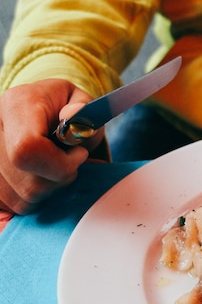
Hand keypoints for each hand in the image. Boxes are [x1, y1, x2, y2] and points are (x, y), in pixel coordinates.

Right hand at [0, 79, 103, 213]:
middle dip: (61, 177)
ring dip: (52, 187)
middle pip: (31, 182)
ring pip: (26, 197)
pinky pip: (19, 204)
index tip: (79, 153)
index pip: (28, 149)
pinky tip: (41, 174)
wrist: (35, 110)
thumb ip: (84, 109)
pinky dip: (38, 195)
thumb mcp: (80, 100)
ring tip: (54, 164)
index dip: (60, 163)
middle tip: (70, 159)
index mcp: (16, 106)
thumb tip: (72, 117)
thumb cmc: (62, 107)